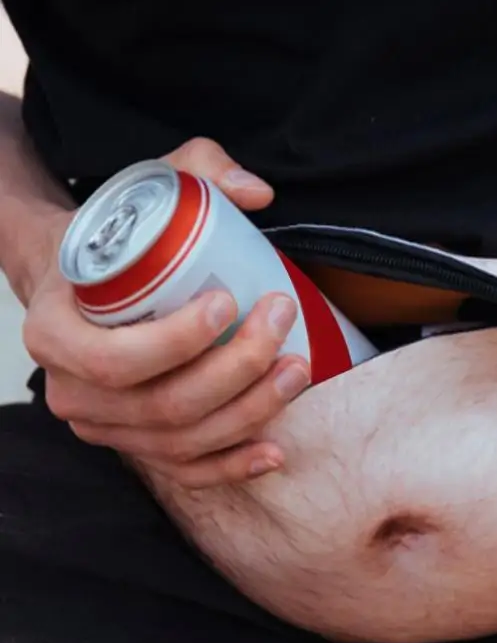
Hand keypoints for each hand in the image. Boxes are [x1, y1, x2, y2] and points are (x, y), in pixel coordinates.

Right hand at [23, 137, 310, 487]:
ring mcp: (107, 428)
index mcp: (55, 335)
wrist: (82, 286)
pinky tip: (275, 449)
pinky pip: (185, 471)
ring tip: (296, 370)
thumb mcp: (140, 194)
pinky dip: (233, 464)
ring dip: (249, 411)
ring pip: (182, 442)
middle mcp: (73, 393)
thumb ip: (195, 172)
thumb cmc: (114, 244)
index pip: (117, 360)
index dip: (180, 341)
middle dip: (235, 369)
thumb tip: (257, 193)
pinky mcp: (138, 447)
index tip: (231, 301)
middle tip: (281, 323)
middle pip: (163, 405)